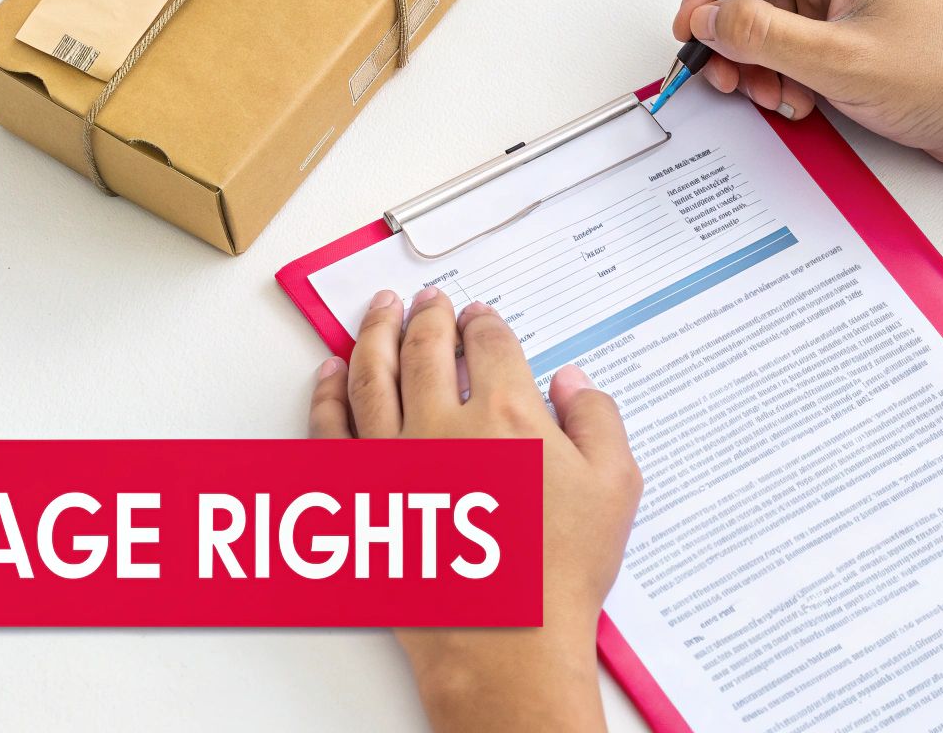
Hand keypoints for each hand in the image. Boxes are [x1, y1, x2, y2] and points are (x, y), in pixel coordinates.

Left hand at [308, 287, 641, 732]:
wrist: (505, 642)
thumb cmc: (559, 573)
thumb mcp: (615, 485)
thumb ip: (598, 418)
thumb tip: (573, 381)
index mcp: (508, 413)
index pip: (489, 343)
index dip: (484, 322)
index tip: (480, 316)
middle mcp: (444, 424)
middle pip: (425, 347)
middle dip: (427, 315)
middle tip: (427, 300)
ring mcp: (394, 457)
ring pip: (371, 374)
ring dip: (374, 334)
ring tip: (378, 311)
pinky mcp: (360, 492)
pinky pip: (330, 428)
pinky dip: (327, 393)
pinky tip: (329, 372)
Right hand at [675, 0, 942, 330]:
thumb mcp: (840, 60)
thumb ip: (763, 37)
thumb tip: (709, 19)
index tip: (696, 30)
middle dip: (732, 35)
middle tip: (727, 77)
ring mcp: (848, 2)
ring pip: (769, 23)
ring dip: (759, 64)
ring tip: (775, 96)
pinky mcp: (855, 38)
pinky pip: (796, 49)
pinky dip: (786, 77)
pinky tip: (801, 103)